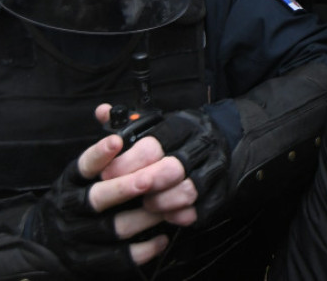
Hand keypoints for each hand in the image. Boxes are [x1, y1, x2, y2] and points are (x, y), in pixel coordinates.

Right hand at [27, 134, 173, 275]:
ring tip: (168, 205)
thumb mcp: (82, 171)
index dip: (99, 154)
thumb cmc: (76, 196)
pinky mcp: (91, 260)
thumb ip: (102, 144)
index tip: (116, 141)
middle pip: (98, 199)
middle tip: (150, 179)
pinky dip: (144, 248)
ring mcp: (81, 236)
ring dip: (144, 217)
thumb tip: (104, 109)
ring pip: (115, 227)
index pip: (83, 166)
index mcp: (72, 181)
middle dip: (125, 188)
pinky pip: (120, 257)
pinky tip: (163, 236)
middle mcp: (73, 208)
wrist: (45, 241)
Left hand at [97, 104, 228, 226]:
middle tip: (128, 191)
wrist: (224, 140)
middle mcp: (201, 146)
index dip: (126, 163)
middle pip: (171, 169)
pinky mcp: (220, 190)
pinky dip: (181, 215)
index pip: (152, 146)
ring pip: (187, 190)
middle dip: (145, 184)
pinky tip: (169, 215)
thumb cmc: (179, 137)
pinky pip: (200, 208)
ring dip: (162, 202)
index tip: (106, 174)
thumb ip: (126, 122)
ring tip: (147, 204)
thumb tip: (101, 111)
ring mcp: (213, 169)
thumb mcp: (155, 124)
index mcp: (181, 128)